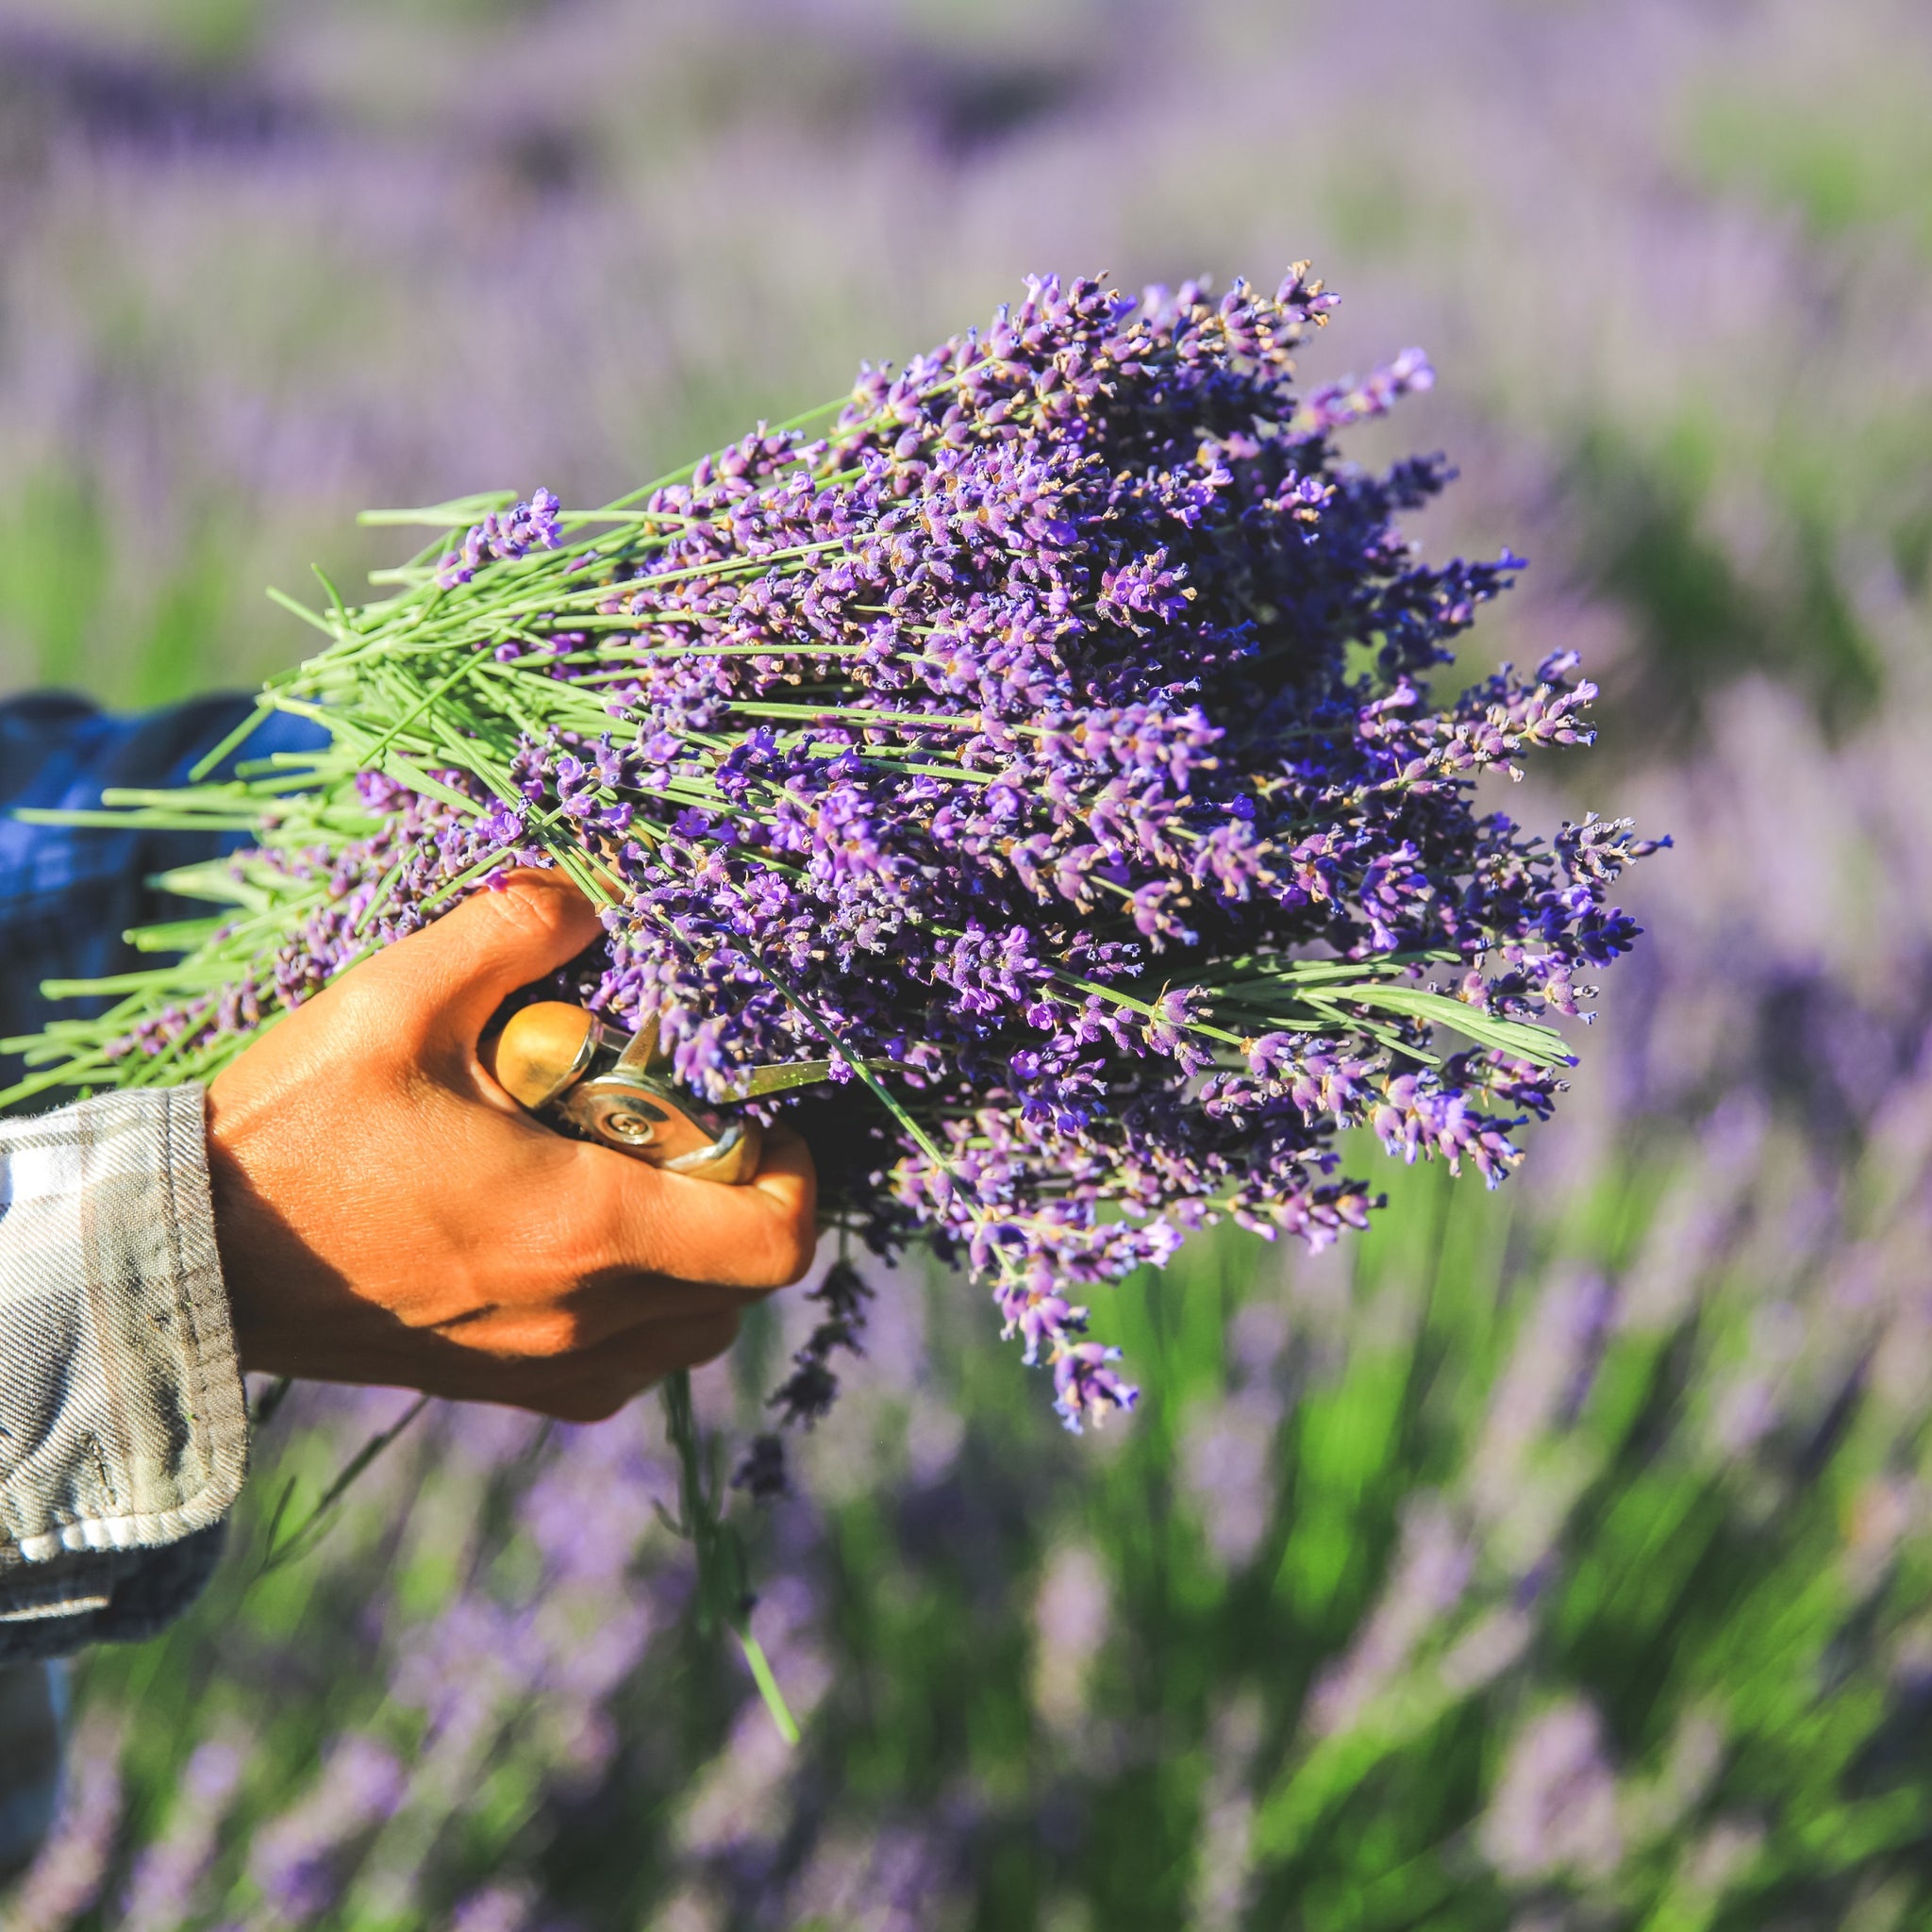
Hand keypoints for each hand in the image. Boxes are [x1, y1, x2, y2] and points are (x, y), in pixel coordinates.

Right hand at [204, 870, 816, 1418]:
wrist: (187, 1259)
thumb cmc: (297, 1130)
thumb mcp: (398, 1001)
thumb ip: (509, 933)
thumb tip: (591, 890)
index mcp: (583, 1227)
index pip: (773, 1241)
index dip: (800, 1178)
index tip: (763, 1117)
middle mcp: (583, 1315)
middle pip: (746, 1288)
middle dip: (751, 1206)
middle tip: (697, 1130)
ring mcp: (545, 1365)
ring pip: (693, 1335)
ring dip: (702, 1262)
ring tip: (648, 1182)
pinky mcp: (504, 1386)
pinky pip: (626, 1366)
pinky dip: (644, 1311)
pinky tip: (585, 1240)